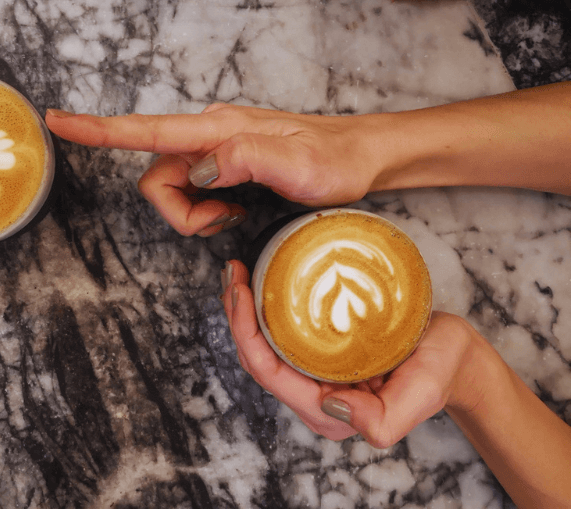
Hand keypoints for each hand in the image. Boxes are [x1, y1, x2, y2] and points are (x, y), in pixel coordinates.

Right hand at [46, 104, 380, 235]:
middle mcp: (208, 136)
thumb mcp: (298, 164)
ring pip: (171, 190)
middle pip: (155, 178)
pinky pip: (190, 193)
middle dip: (179, 212)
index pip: (146, 130)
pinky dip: (205, 212)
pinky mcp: (221, 165)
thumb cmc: (333, 160)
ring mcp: (214, 151)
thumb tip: (198, 171)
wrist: (357, 157)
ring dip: (194, 215)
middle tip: (224, 220)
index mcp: (218, 130)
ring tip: (234, 215)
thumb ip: (244, 158)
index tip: (57, 120)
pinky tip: (235, 210)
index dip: (98, 130)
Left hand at [223, 259, 491, 446]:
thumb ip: (383, 418)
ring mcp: (314, 372)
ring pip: (263, 344)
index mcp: (327, 412)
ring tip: (237, 271)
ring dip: (244, 309)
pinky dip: (265, 306)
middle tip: (233, 272)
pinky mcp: (320, 350)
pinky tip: (261, 279)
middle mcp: (313, 395)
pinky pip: (281, 331)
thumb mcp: (421, 394)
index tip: (240, 291)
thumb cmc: (440, 373)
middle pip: (256, 357)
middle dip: (236, 316)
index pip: (268, 373)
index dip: (245, 334)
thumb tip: (333, 407)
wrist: (456, 356)